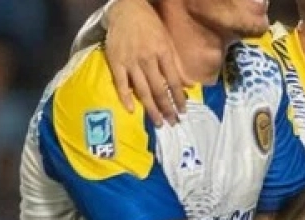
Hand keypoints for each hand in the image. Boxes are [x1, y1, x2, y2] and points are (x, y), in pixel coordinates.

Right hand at [105, 0, 187, 125]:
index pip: (174, 82)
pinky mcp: (115, 61)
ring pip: (143, 90)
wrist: (126, 9)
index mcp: (163, 54)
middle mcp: (148, 59)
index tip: (183, 112)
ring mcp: (130, 61)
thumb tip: (190, 85)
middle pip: (160, 90)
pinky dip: (125, 97)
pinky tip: (131, 110)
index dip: (179, 98)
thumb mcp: (168, 42)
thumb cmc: (150, 26)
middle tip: (172, 123)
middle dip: (167, 109)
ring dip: (151, 109)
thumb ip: (177, 65)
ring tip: (158, 122)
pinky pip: (120, 83)